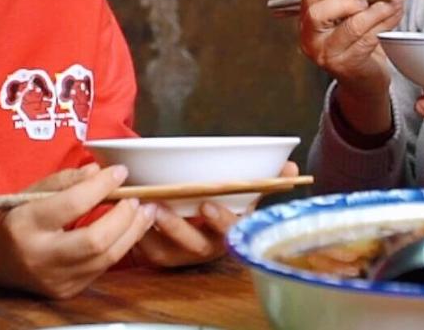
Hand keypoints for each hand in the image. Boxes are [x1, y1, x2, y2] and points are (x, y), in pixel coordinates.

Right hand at [0, 163, 156, 298]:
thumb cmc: (11, 218)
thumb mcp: (29, 192)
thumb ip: (65, 180)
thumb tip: (99, 172)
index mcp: (26, 224)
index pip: (71, 204)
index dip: (101, 187)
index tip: (119, 172)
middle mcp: (40, 256)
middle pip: (95, 241)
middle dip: (123, 217)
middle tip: (137, 197)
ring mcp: (55, 279)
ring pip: (106, 259)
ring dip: (131, 233)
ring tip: (144, 212)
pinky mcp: (67, 291)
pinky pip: (102, 268)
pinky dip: (120, 246)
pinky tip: (129, 230)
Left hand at [132, 161, 300, 267]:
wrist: (200, 229)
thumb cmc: (223, 206)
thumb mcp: (244, 193)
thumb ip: (266, 180)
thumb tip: (292, 167)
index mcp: (231, 231)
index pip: (231, 231)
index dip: (221, 220)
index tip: (207, 204)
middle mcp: (209, 246)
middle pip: (196, 245)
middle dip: (178, 227)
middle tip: (158, 207)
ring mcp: (184, 254)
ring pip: (169, 250)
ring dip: (154, 231)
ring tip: (144, 209)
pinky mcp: (162, 257)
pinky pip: (148, 251)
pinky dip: (138, 235)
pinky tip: (132, 215)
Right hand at [299, 0, 402, 134]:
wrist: (363, 80)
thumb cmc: (351, 45)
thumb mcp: (338, 16)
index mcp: (307, 25)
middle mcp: (312, 42)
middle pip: (319, 13)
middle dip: (346, 0)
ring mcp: (328, 56)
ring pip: (351, 26)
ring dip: (377, 10)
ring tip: (392, 2)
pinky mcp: (349, 65)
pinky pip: (369, 39)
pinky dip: (385, 22)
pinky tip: (394, 13)